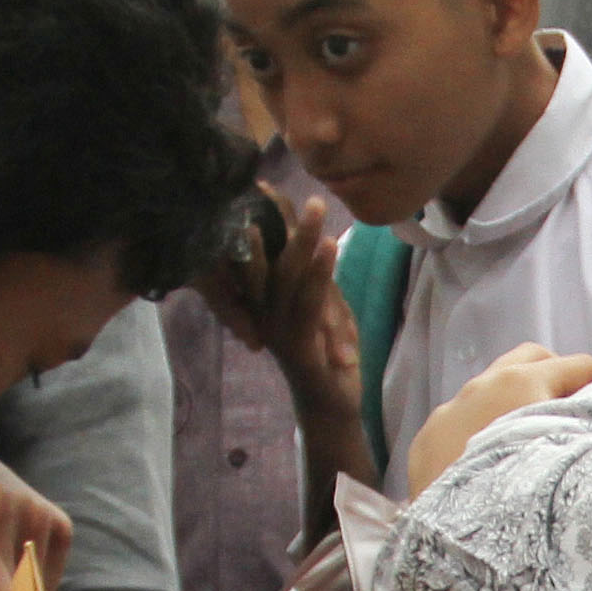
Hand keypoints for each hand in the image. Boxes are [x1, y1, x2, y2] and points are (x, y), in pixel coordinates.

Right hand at [202, 189, 358, 410]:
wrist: (331, 406)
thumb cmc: (327, 353)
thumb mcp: (324, 308)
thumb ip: (318, 279)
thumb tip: (316, 238)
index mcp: (264, 302)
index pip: (260, 255)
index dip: (262, 219)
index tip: (261, 183)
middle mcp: (263, 313)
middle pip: (266, 260)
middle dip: (274, 220)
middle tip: (275, 183)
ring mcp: (278, 330)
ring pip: (288, 277)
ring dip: (302, 239)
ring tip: (315, 206)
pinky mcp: (298, 347)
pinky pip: (308, 303)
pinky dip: (319, 273)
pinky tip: (328, 246)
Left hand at [403, 344, 591, 498]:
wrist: (456, 542)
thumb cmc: (524, 499)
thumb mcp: (571, 457)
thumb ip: (587, 429)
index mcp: (521, 384)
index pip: (578, 365)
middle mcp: (481, 387)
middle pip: (530, 359)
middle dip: (557, 376)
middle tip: (577, 411)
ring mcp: (447, 411)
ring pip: (491, 388)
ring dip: (516, 403)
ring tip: (533, 440)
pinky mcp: (425, 439)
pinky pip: (460, 420)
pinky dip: (482, 428)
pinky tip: (492, 463)